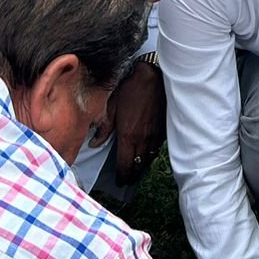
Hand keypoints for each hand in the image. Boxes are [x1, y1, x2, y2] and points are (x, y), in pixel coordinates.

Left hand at [100, 60, 165, 184]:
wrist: (153, 76)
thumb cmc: (130, 89)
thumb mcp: (111, 106)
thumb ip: (103, 128)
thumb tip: (95, 143)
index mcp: (127, 135)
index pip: (125, 164)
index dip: (122, 176)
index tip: (119, 182)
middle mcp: (143, 138)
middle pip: (138, 166)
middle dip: (132, 175)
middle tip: (127, 179)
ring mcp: (155, 134)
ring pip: (149, 158)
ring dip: (142, 165)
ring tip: (136, 168)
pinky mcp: (164, 129)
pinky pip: (157, 147)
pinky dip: (151, 153)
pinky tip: (147, 151)